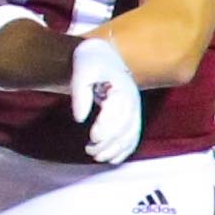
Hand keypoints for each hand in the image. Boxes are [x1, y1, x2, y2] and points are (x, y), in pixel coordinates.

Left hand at [70, 37, 141, 164]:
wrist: (104, 55)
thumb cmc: (91, 62)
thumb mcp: (82, 72)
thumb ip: (80, 95)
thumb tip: (80, 119)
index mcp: (122, 90)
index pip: (118, 115)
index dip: (107, 129)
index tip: (92, 138)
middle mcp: (133, 102)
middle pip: (125, 129)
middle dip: (108, 143)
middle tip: (89, 150)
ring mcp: (134, 110)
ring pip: (130, 136)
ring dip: (115, 150)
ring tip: (97, 156)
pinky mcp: (132, 116)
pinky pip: (133, 137)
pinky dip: (125, 150)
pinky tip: (113, 159)